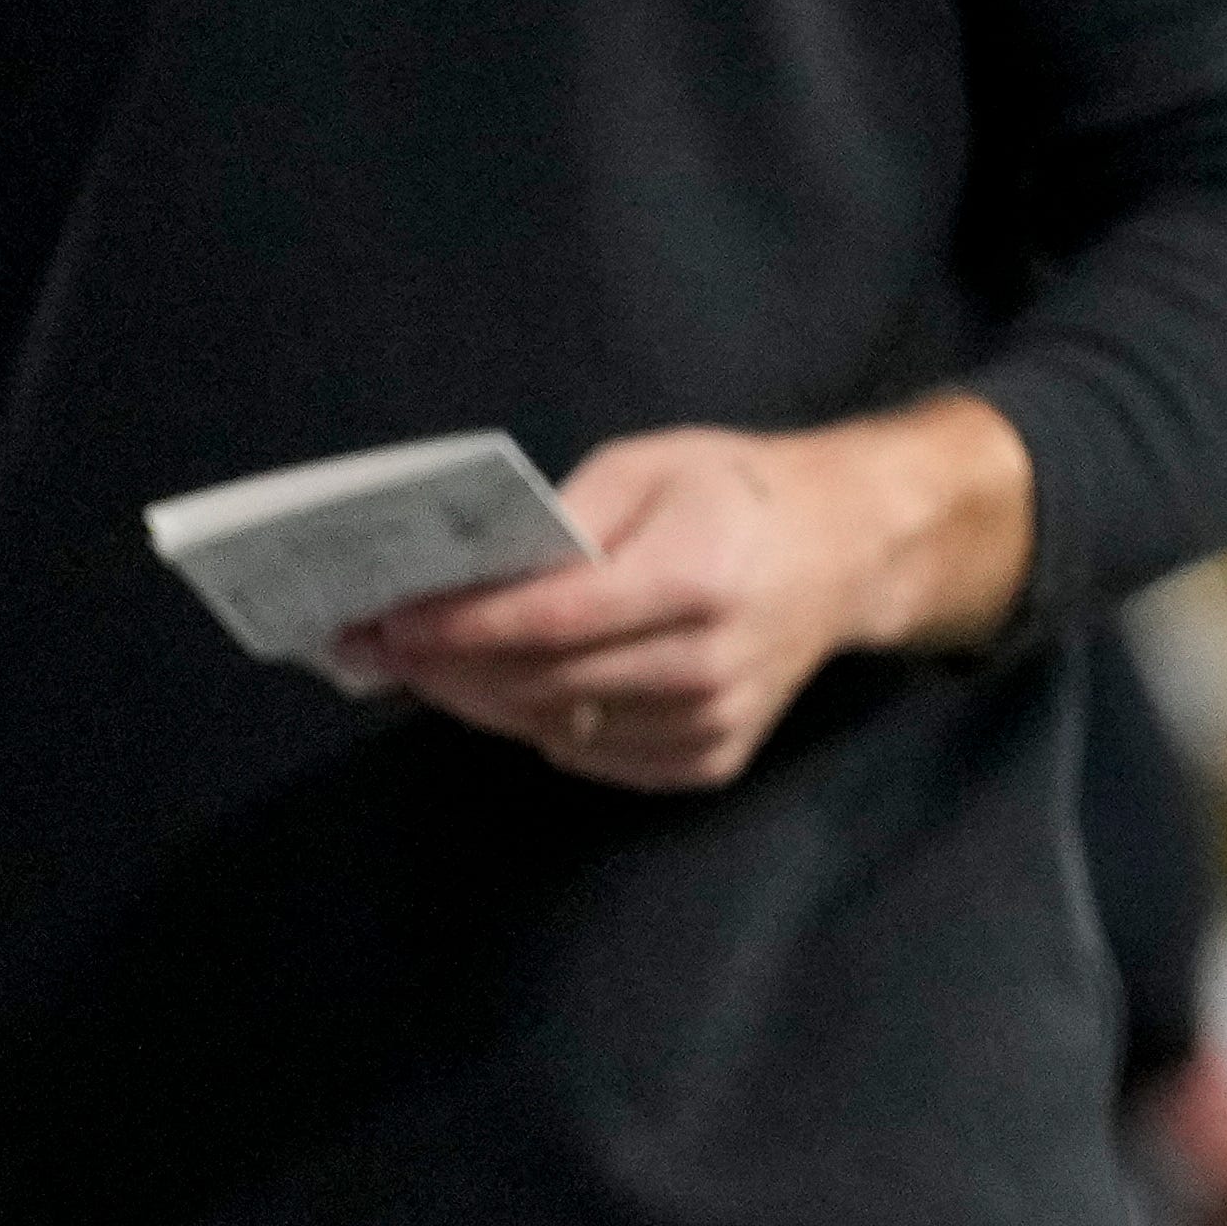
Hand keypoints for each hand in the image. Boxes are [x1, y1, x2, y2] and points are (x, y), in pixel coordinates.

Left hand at [355, 403, 1032, 794]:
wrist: (848, 551)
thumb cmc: (737, 493)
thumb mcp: (650, 466)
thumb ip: (565, 521)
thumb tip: (471, 574)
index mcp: (698, 575)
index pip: (551, 619)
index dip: (459, 628)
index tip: (385, 624)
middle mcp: (709, 661)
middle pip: (542, 685)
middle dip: (448, 669)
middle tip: (377, 650)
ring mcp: (714, 721)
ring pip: (558, 729)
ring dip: (483, 702)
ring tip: (432, 667)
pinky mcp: (712, 759)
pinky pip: (595, 756)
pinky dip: (543, 724)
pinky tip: (522, 686)